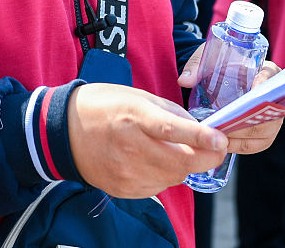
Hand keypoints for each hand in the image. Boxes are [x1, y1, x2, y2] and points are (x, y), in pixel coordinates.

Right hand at [67, 83, 227, 197]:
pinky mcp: (124, 189)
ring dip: (184, 166)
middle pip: (181, 162)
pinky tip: (153, 161)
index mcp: (133, 116)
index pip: (171, 130)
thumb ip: (169, 111)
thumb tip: (197, 129)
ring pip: (174, 177)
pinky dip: (165, 175)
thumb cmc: (101, 107)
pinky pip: (159, 186)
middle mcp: (130, 147)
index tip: (221, 141)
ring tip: (174, 150)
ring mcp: (126, 172)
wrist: (64, 132)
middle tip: (216, 149)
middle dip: (206, 158)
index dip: (200, 138)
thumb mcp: (136, 96)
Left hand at [178, 52, 283, 155]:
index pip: (270, 77)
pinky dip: (240, 146)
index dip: (264, 84)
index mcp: (267, 70)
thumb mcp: (208, 59)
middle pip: (268, 112)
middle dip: (244, 120)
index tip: (254, 91)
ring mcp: (274, 116)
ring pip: (264, 132)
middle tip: (221, 124)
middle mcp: (275, 95)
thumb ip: (196, 66)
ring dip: (240, 136)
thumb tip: (184, 81)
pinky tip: (221, 144)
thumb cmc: (221, 64)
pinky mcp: (267, 132)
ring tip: (216, 136)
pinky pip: (257, 144)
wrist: (227, 76)